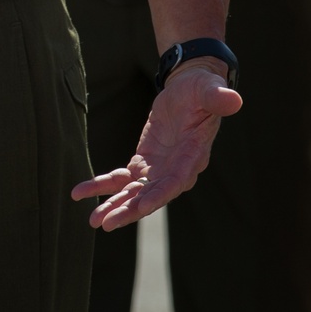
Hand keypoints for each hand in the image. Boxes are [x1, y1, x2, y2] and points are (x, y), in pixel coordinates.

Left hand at [72, 63, 241, 228]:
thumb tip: (234, 98)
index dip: (159, 195)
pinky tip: (81, 192)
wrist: (190, 91)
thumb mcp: (209, 90)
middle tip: (105, 223)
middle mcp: (175, 171)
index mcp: (193, 157)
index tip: (142, 207)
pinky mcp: (143, 164)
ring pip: (134, 194)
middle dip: (129, 210)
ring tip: (92, 220)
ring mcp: (158, 170)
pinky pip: (120, 178)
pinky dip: (101, 185)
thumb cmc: (202, 90)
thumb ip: (218, 98)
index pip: (175, 182)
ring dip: (113, 205)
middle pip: (151, 196)